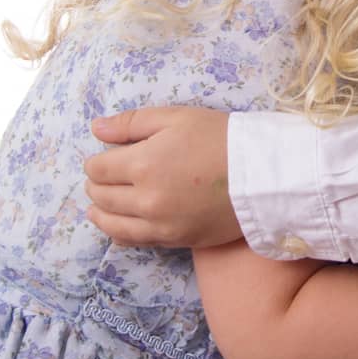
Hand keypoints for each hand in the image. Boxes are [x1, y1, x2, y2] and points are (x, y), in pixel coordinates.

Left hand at [84, 106, 241, 246]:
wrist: (262, 175)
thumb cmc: (220, 137)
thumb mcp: (177, 117)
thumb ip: (131, 123)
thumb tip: (95, 128)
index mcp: (143, 164)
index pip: (98, 169)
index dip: (96, 161)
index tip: (103, 156)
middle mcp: (145, 200)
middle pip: (102, 197)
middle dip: (97, 185)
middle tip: (103, 177)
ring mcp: (160, 225)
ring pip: (112, 225)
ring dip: (100, 213)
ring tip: (98, 205)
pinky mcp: (175, 241)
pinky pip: (134, 241)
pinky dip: (119, 233)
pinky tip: (118, 225)